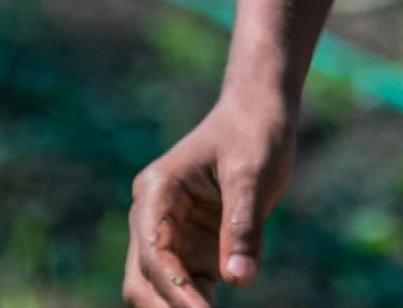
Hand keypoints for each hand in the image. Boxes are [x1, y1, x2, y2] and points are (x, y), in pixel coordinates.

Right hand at [122, 95, 295, 306]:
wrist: (259, 114)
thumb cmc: (253, 133)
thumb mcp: (252, 174)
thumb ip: (243, 227)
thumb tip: (238, 280)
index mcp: (157, 192)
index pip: (154, 252)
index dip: (174, 290)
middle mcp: (154, 217)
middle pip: (143, 278)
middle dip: (165, 307)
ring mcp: (173, 235)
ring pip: (160, 288)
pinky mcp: (196, 247)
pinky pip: (190, 287)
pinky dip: (198, 305)